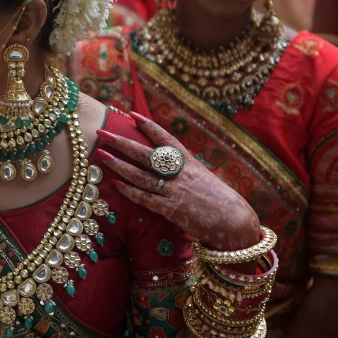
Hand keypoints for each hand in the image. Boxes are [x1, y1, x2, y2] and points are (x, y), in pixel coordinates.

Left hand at [99, 112, 260, 250]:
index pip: (166, 139)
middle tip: (103, 133)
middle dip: (122, 143)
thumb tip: (169, 160)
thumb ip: (185, 168)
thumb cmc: (221, 199)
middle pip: (146, 155)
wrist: (235, 222)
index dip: (149, 127)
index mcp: (190, 162)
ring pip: (141, 175)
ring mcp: (174, 191)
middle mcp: (180, 173)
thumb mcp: (204, 177)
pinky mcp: (171, 210)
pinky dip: (130, 191)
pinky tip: (116, 184)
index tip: (132, 115)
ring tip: (102, 156)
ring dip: (120, 165)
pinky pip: (146, 199)